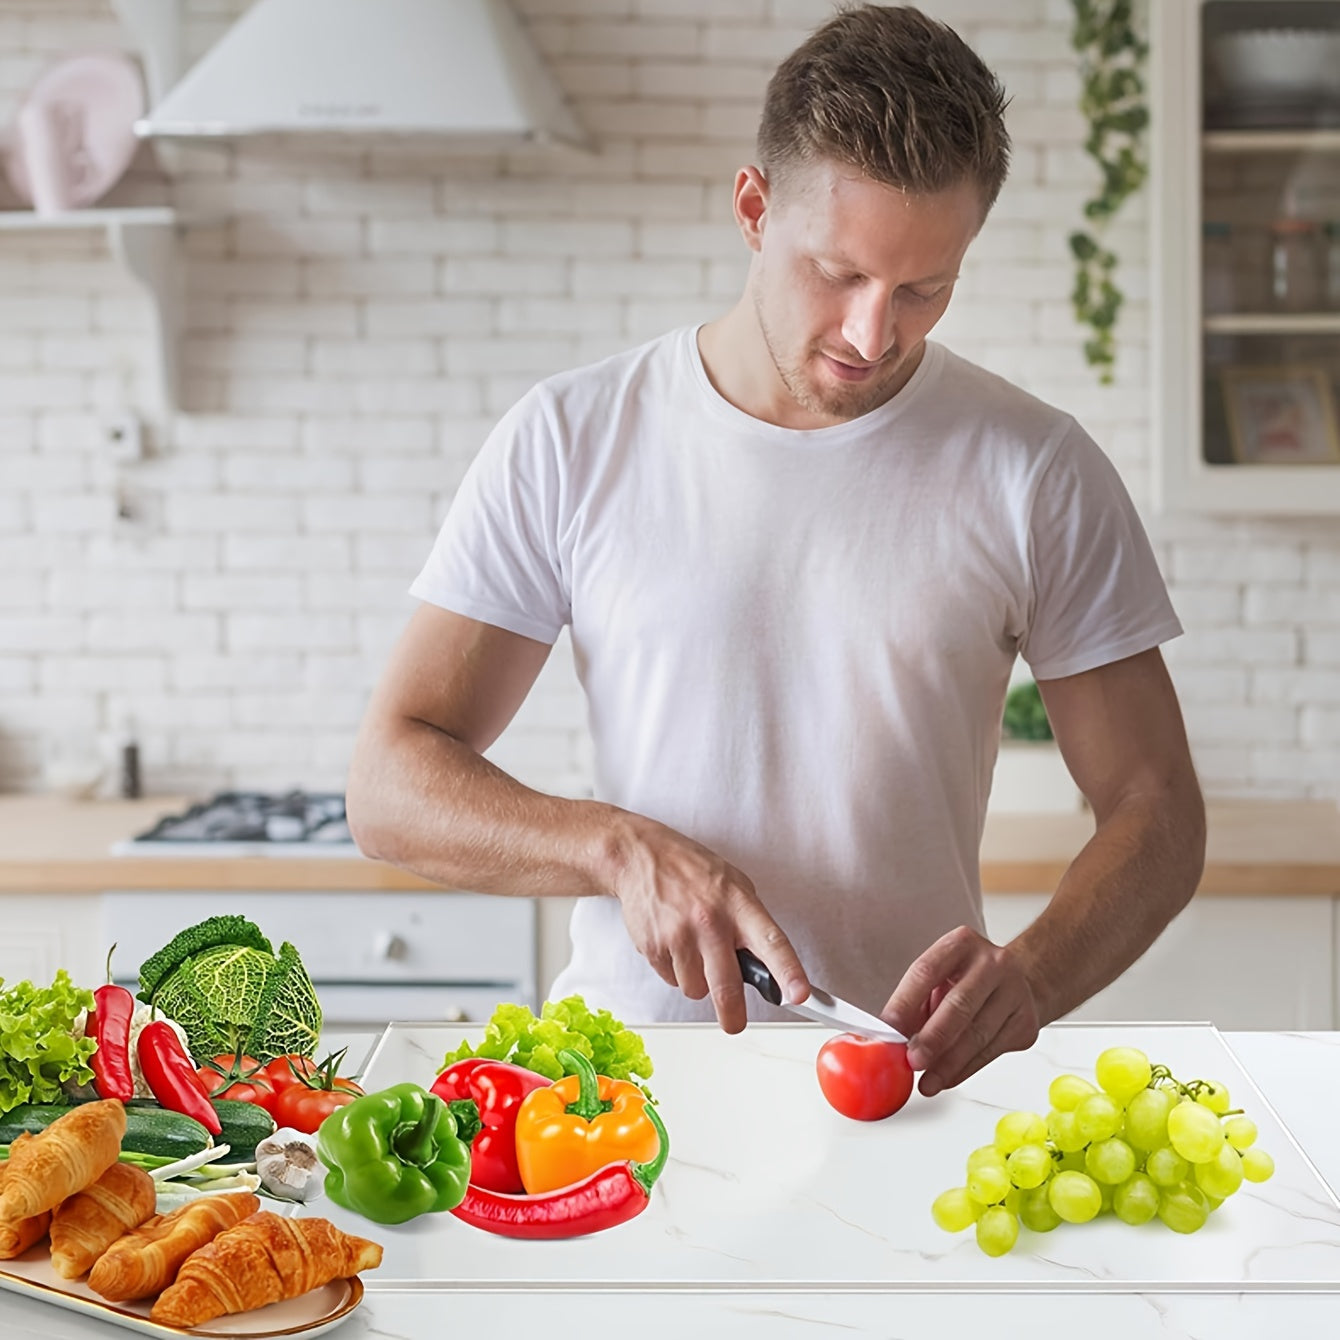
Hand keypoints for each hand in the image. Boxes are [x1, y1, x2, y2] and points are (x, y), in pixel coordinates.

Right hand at [607, 813, 809, 1033]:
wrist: (642, 857)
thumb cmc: (693, 872)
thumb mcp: (734, 885)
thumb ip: (751, 923)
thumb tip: (768, 966)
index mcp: (739, 904)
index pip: (771, 942)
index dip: (788, 972)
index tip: (799, 995)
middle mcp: (710, 921)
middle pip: (727, 987)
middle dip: (733, 1015)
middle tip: (735, 1023)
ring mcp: (680, 935)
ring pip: (696, 989)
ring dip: (698, 981)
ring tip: (694, 950)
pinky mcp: (654, 947)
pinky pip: (672, 981)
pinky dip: (675, 971)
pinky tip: (674, 943)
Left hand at [881, 926, 1039, 1097]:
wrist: (1020, 982)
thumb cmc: (967, 980)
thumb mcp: (938, 980)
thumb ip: (915, 1004)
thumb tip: (891, 1037)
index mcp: (961, 944)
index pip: (927, 971)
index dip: (905, 1002)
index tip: (890, 1029)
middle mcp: (993, 963)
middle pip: (959, 1004)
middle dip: (933, 1038)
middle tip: (913, 1060)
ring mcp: (1015, 992)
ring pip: (978, 1034)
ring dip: (948, 1063)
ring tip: (927, 1081)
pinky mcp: (1026, 1022)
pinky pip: (991, 1052)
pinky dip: (966, 1069)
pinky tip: (948, 1077)